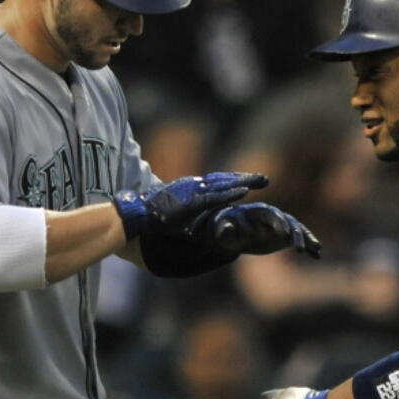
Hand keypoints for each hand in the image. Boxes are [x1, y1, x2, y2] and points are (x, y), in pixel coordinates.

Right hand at [113, 172, 267, 239]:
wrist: (133, 216)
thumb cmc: (149, 215)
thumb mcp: (171, 212)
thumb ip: (186, 212)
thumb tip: (193, 219)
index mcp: (189, 189)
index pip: (216, 183)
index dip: (233, 182)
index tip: (249, 182)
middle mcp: (193, 187)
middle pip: (224, 181)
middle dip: (244, 179)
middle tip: (264, 179)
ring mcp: (191, 193)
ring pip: (222, 186)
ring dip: (243, 184)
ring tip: (261, 182)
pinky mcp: (189, 203)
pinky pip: (214, 199)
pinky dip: (229, 195)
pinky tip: (243, 193)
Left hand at [210, 203, 321, 257]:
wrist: (232, 232)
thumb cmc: (224, 229)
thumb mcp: (222, 230)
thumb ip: (226, 230)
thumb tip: (228, 229)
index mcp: (258, 211)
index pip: (272, 214)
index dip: (278, 224)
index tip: (284, 235)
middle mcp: (273, 216)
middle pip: (288, 222)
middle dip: (294, 233)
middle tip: (299, 248)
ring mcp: (281, 225)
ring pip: (297, 231)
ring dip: (306, 239)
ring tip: (316, 249)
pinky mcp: (284, 236)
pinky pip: (299, 240)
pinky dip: (308, 247)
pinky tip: (317, 256)